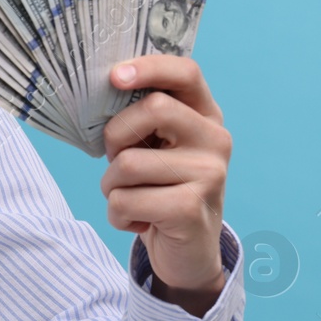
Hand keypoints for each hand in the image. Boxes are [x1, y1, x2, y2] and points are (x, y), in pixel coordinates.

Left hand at [99, 54, 230, 300]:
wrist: (188, 253)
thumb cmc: (160, 190)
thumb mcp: (155, 148)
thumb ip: (140, 118)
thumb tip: (104, 88)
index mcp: (205, 116)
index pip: (186, 72)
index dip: (150, 67)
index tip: (115, 76)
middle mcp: (216, 139)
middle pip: (152, 109)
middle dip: (116, 137)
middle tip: (119, 160)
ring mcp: (209, 174)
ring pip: (128, 163)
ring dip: (111, 186)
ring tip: (132, 198)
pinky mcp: (191, 208)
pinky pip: (125, 201)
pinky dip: (118, 215)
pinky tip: (140, 222)